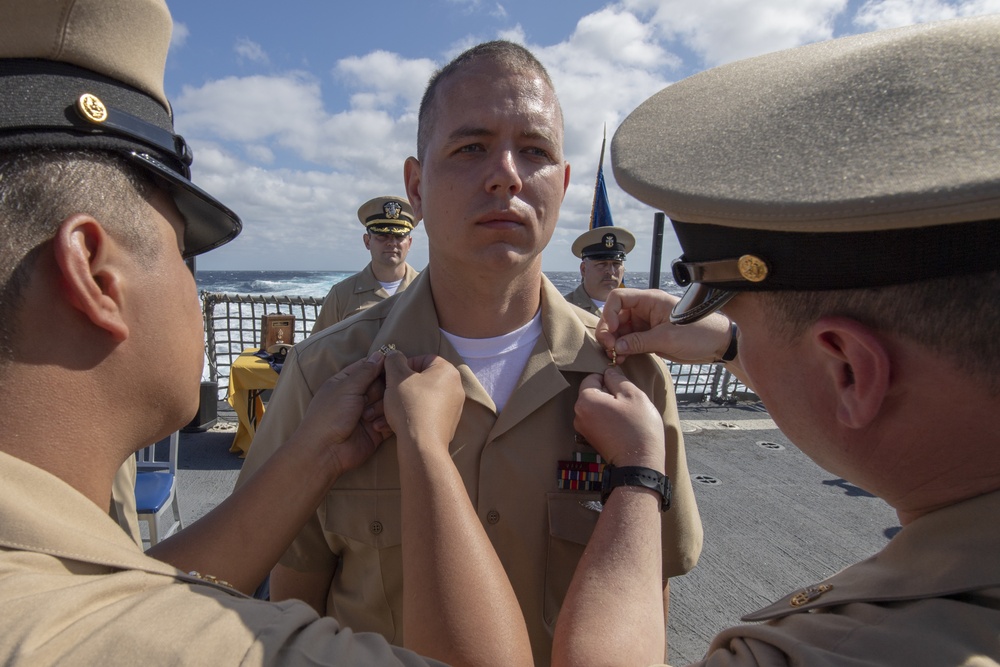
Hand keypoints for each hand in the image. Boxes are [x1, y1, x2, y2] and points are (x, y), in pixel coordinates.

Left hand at [294, 352, 389, 477]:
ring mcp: (368, 413)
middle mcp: (358, 396)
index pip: (368, 367)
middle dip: (380, 389)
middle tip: (371, 397)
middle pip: (381, 384)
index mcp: (347, 382)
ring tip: (367, 417)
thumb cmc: (330, 415)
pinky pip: (390, 419)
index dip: (381, 365)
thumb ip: (366, 371)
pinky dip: (386, 421)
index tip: (396, 363)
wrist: (326, 451)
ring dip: (380, 407)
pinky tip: (375, 426)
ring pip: (387, 401)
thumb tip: (381, 354)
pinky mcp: (377, 429)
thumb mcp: (347, 387)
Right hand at [383, 352, 464, 452]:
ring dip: (400, 405)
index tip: (391, 377)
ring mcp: (453, 408)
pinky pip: (425, 415)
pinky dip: (409, 417)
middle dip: (399, 389)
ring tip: (382, 414)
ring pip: (420, 400)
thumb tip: (394, 355)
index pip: (423, 359)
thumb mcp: (396, 377)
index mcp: (448, 371)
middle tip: (385, 395)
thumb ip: (394, 360)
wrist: (422, 445)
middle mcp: (455, 388)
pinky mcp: (447, 425)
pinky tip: (392, 425)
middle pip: (421, 381)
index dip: (403, 366)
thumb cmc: (410, 405)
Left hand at [574, 367, 664, 470]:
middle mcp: (578, 414)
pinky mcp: (591, 439)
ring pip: (597, 407)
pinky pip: (599, 420)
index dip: (609, 380)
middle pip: (593, 393)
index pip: (592, 377)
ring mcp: (583, 429)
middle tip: (628, 405)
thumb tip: (608, 372)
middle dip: (610, 394)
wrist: (640, 464)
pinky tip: (623, 427)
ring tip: (627, 418)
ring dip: (611, 407)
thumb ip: (617, 379)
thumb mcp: (633, 395)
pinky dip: (610, 420)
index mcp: (585, 400)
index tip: (624, 390)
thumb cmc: (638, 428)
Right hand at [597, 288, 732, 363]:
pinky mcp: (650, 337)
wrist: (718, 344)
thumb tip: (617, 347)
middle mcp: (645, 310)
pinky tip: (621, 358)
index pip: (619, 298)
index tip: (612, 331)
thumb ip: (640, 341)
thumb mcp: (668, 338)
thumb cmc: (700, 333)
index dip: (610, 313)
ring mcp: (647, 324)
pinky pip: (630, 340)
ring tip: (615, 356)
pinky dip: (623, 349)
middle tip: (609, 348)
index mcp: (650, 300)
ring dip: (614, 342)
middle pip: (616, 315)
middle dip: (609, 331)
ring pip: (620, 330)